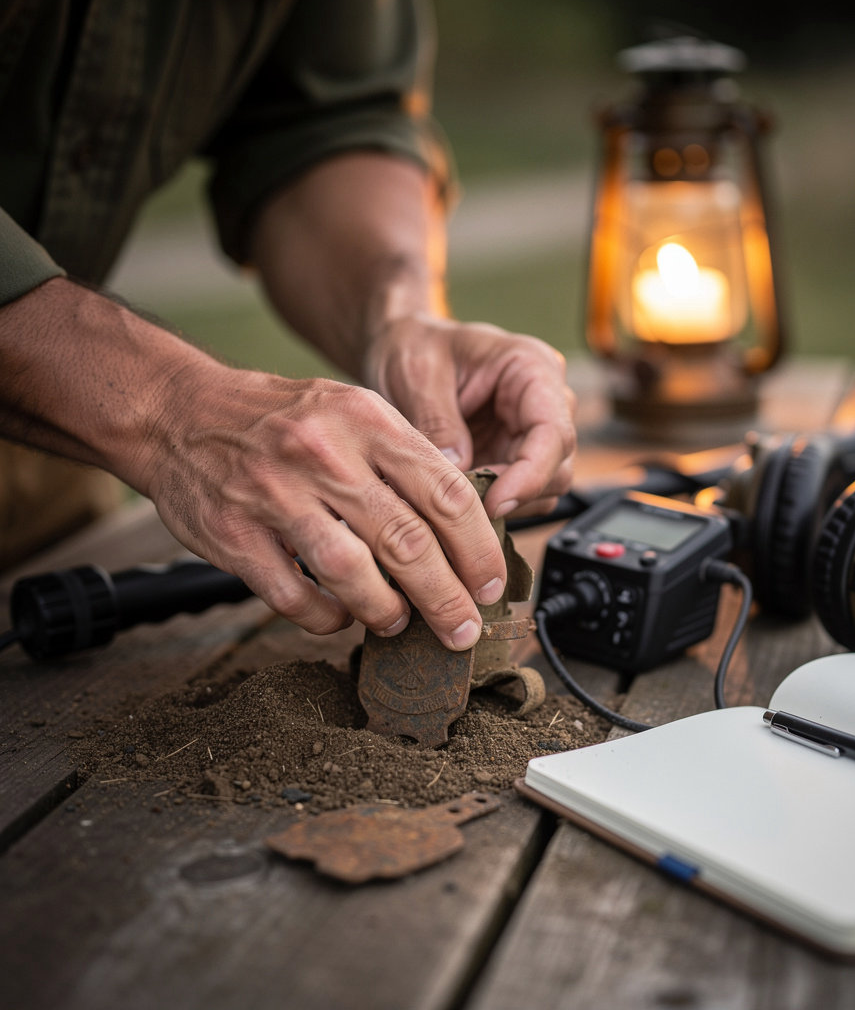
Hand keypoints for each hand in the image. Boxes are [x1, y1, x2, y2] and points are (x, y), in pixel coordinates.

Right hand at [137, 363, 511, 650]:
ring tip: (400, 622)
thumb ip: (404, 459)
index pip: (446, 492)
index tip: (491, 584)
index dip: (478, 548)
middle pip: (407, 540)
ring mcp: (275, 494)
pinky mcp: (233, 534)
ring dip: (387, 610)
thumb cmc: (281, 417)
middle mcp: (325, 454)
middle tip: (463, 627)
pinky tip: (341, 618)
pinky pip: (292, 594)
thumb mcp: (352, 410)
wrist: (179, 411)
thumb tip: (462, 527)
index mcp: (366, 419)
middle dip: (447, 596)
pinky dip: (326, 617)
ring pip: (351, 572)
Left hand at [365, 313, 576, 520]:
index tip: (493, 504)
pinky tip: (458, 500)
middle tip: (463, 507)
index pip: (554, 433)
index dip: (530, 475)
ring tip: (454, 501)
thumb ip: (439, 423)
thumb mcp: (417, 376)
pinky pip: (519, 494)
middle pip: (558, 467)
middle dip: (514, 494)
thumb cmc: (414, 347)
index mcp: (532, 368)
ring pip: (544, 488)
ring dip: (504, 503)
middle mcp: (544, 402)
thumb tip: (459, 472)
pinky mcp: (513, 457)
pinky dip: (492, 506)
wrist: (402, 348)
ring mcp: (531, 432)